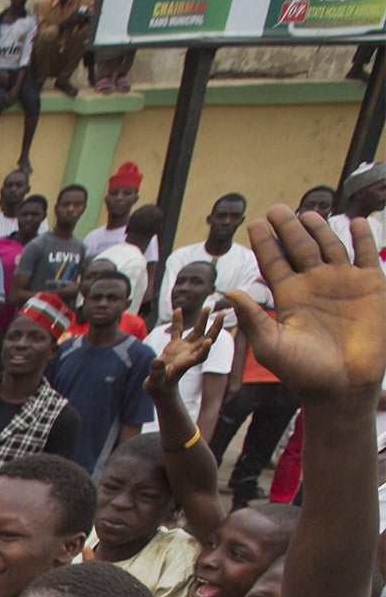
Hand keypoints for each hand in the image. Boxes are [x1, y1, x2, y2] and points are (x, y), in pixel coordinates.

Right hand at [146, 301, 226, 395]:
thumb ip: (157, 371)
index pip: (200, 356)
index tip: (210, 341)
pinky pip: (178, 331)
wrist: (159, 386)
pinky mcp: (175, 345)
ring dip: (203, 320)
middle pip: (206, 339)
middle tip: (223, 314)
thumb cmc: (159, 386)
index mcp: (186, 364)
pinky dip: (178, 321)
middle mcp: (189, 354)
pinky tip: (178, 309)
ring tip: (208, 307)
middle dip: (215, 327)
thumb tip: (157, 361)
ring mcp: (183, 348)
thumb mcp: (156, 382)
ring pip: (197, 332)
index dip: (205, 349)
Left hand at [225, 207, 385, 404]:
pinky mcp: (370, 285)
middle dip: (288, 228)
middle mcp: (314, 285)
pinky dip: (362, 237)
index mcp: (289, 296)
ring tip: (308, 214)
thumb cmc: (303, 372)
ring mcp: (343, 282)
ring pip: (330, 246)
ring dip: (320, 229)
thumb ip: (252, 319)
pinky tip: (354, 222)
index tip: (254, 223)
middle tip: (276, 209)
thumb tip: (225, 293)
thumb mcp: (271, 345)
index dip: (265, 243)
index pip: (274, 262)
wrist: (342, 386)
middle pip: (299, 247)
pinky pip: (365, 254)